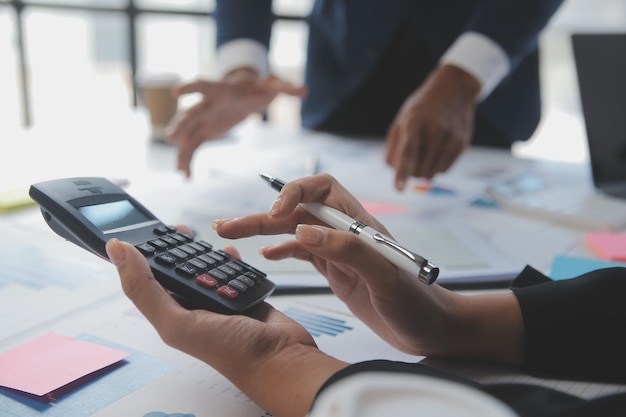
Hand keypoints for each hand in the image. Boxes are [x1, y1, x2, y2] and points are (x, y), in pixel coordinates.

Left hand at [106, 234, 345, 416]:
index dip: (144, 255)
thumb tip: (116, 251)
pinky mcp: (245, 297)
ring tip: (204, 239)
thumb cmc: (233, 352)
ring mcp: (221, 302)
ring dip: (207, 253)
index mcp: (173, 315)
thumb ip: (145, 288)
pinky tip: (231, 253)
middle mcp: (195, 308)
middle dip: (178, 249)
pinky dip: (233, 260)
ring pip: (208, 268)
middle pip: (180, 270)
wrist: (282, 359)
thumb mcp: (178, 322)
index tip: (146, 231)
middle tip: (181, 230)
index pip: (149, 280)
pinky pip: (235, 271)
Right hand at [166, 69, 306, 176]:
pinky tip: (186, 175)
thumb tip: (305, 88)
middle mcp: (207, 104)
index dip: (190, 88)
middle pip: (191, 113)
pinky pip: (192, 147)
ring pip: (188, 134)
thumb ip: (286, 87)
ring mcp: (203, 119)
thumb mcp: (272, 86)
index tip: (176, 92)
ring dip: (181, 150)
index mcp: (221, 89)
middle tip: (170, 136)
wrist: (245, 91)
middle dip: (180, 124)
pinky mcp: (205, 131)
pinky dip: (188, 160)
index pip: (203, 85)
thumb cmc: (256, 86)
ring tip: (179, 169)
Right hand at [213, 174, 524, 363]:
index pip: (322, 189)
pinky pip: (303, 253)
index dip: (295, 192)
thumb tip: (304, 230)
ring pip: (294, 232)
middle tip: (226, 224)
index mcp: (359, 225)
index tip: (275, 213)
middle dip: (262, 214)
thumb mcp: (387, 276)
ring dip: (263, 231)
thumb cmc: (419, 302)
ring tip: (231, 235)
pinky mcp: (337, 272)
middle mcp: (346, 233)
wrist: (433, 329)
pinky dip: (282, 249)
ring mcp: (339, 252)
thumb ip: (348, 250)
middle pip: (298, 211)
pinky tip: (267, 254)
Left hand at [385, 64, 479, 189]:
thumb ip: (394, 146)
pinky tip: (436, 152)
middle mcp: (435, 130)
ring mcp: (451, 137)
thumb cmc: (421, 109)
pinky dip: (436, 167)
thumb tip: (393, 170)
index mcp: (415, 122)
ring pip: (431, 174)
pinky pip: (444, 170)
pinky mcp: (462, 144)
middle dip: (410, 172)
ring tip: (423, 154)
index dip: (402, 172)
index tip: (398, 189)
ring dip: (423, 172)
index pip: (408, 152)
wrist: (453, 90)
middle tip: (411, 161)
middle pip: (418, 169)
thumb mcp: (402, 120)